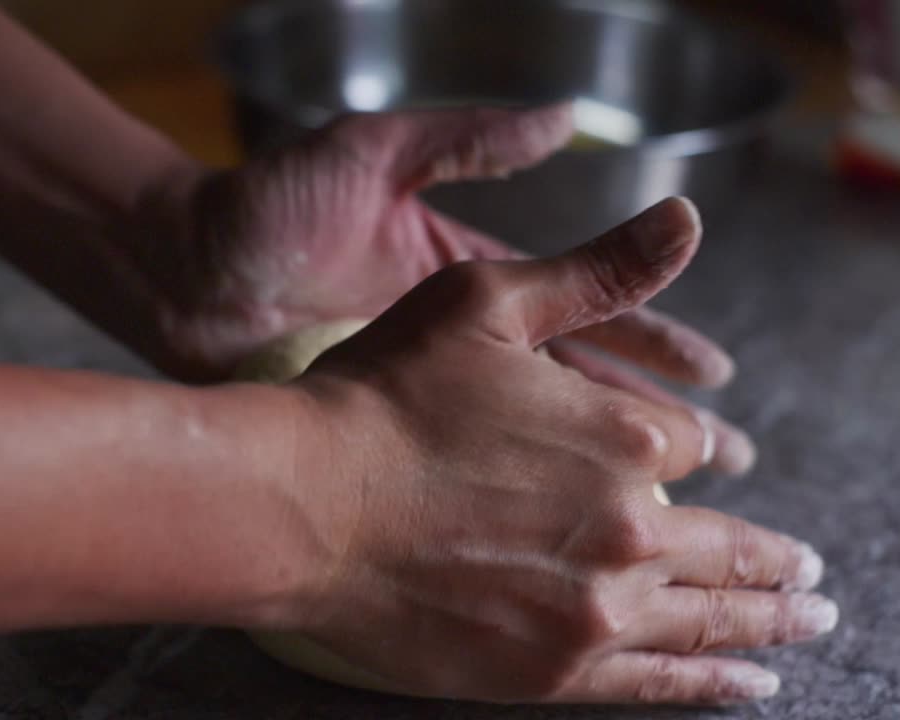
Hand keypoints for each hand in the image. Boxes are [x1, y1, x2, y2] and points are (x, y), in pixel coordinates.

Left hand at [137, 107, 754, 472]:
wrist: (175, 270)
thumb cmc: (265, 205)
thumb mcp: (372, 154)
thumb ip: (466, 140)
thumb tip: (568, 118)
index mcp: (468, 272)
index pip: (583, 310)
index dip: (650, 337)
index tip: (716, 375)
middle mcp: (458, 341)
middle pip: (575, 386)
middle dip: (649, 423)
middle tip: (724, 461)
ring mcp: (422, 393)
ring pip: (533, 441)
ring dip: (600, 474)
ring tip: (666, 513)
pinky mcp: (381, 430)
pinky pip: (463, 471)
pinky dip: (516, 499)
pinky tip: (561, 531)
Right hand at [281, 199, 834, 704]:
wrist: (304, 505)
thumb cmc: (385, 396)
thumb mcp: (487, 299)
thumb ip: (596, 268)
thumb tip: (685, 217)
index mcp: (623, 435)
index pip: (689, 445)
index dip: (699, 447)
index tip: (716, 459)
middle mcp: (629, 527)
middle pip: (728, 547)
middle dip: (778, 560)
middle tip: (814, 577)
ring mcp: (593, 608)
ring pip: (709, 619)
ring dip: (768, 622)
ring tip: (807, 625)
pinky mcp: (551, 670)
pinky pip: (659, 683)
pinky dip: (715, 682)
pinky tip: (753, 684)